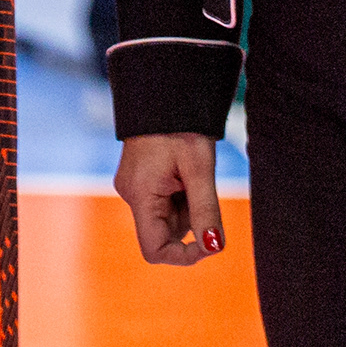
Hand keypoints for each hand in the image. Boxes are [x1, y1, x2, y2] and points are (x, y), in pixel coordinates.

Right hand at [114, 133, 223, 265]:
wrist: (165, 91)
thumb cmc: (182, 126)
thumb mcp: (199, 168)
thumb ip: (206, 210)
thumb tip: (214, 247)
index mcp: (139, 194)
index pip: (154, 250)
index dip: (184, 255)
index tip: (210, 243)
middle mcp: (130, 194)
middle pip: (163, 232)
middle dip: (190, 221)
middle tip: (202, 188)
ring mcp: (133, 186)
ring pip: (166, 217)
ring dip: (187, 207)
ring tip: (193, 173)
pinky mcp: (139, 179)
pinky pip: (163, 202)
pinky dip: (180, 196)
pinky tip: (184, 170)